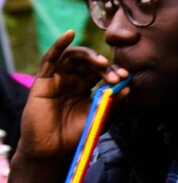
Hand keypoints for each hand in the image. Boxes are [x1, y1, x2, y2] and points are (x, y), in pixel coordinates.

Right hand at [17, 30, 129, 164]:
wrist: (54, 149)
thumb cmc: (77, 134)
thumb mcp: (101, 117)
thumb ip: (114, 103)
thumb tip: (128, 88)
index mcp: (86, 87)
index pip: (101, 72)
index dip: (114, 71)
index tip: (126, 76)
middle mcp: (72, 80)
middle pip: (89, 62)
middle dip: (105, 66)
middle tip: (117, 75)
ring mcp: (58, 78)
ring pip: (73, 57)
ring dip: (89, 56)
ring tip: (102, 63)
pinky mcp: (43, 80)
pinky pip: (50, 58)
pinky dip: (59, 44)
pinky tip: (69, 34)